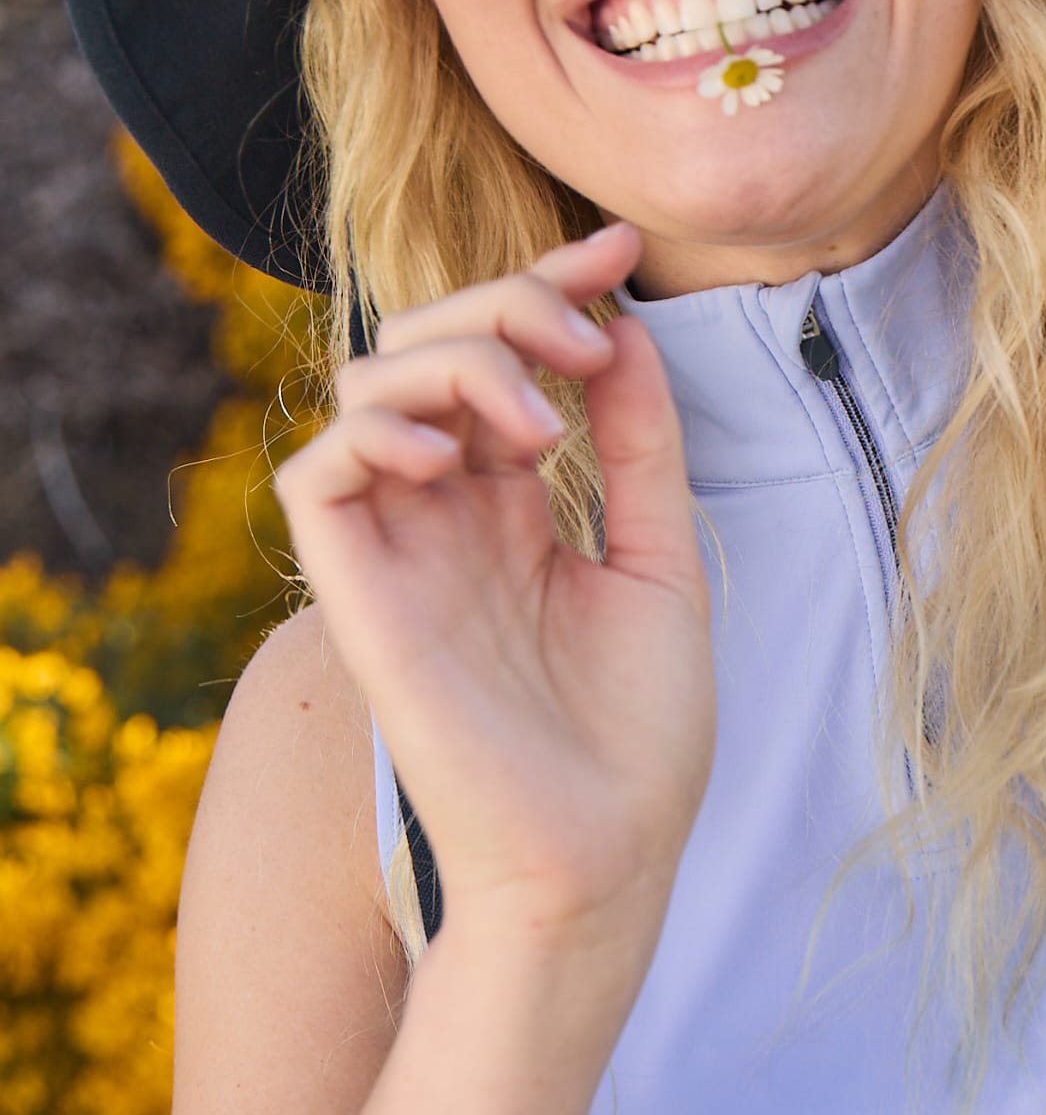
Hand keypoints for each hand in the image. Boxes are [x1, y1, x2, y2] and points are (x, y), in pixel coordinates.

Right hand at [273, 225, 714, 960]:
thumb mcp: (661, 569)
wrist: (604, 861)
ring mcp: (400, 552)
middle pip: (427, 345)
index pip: (504, 360)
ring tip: (544, 430)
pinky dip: (376, 428)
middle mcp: (448, 517)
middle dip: (507, 302)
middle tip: (586, 340)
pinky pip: (316, 473)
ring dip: (457, 361)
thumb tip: (624, 335)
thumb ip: (641, 453)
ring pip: (368, 384)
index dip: (550, 285)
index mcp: (516, 509)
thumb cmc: (637, 743)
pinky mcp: (359, 598)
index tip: (622, 253)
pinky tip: (460, 454)